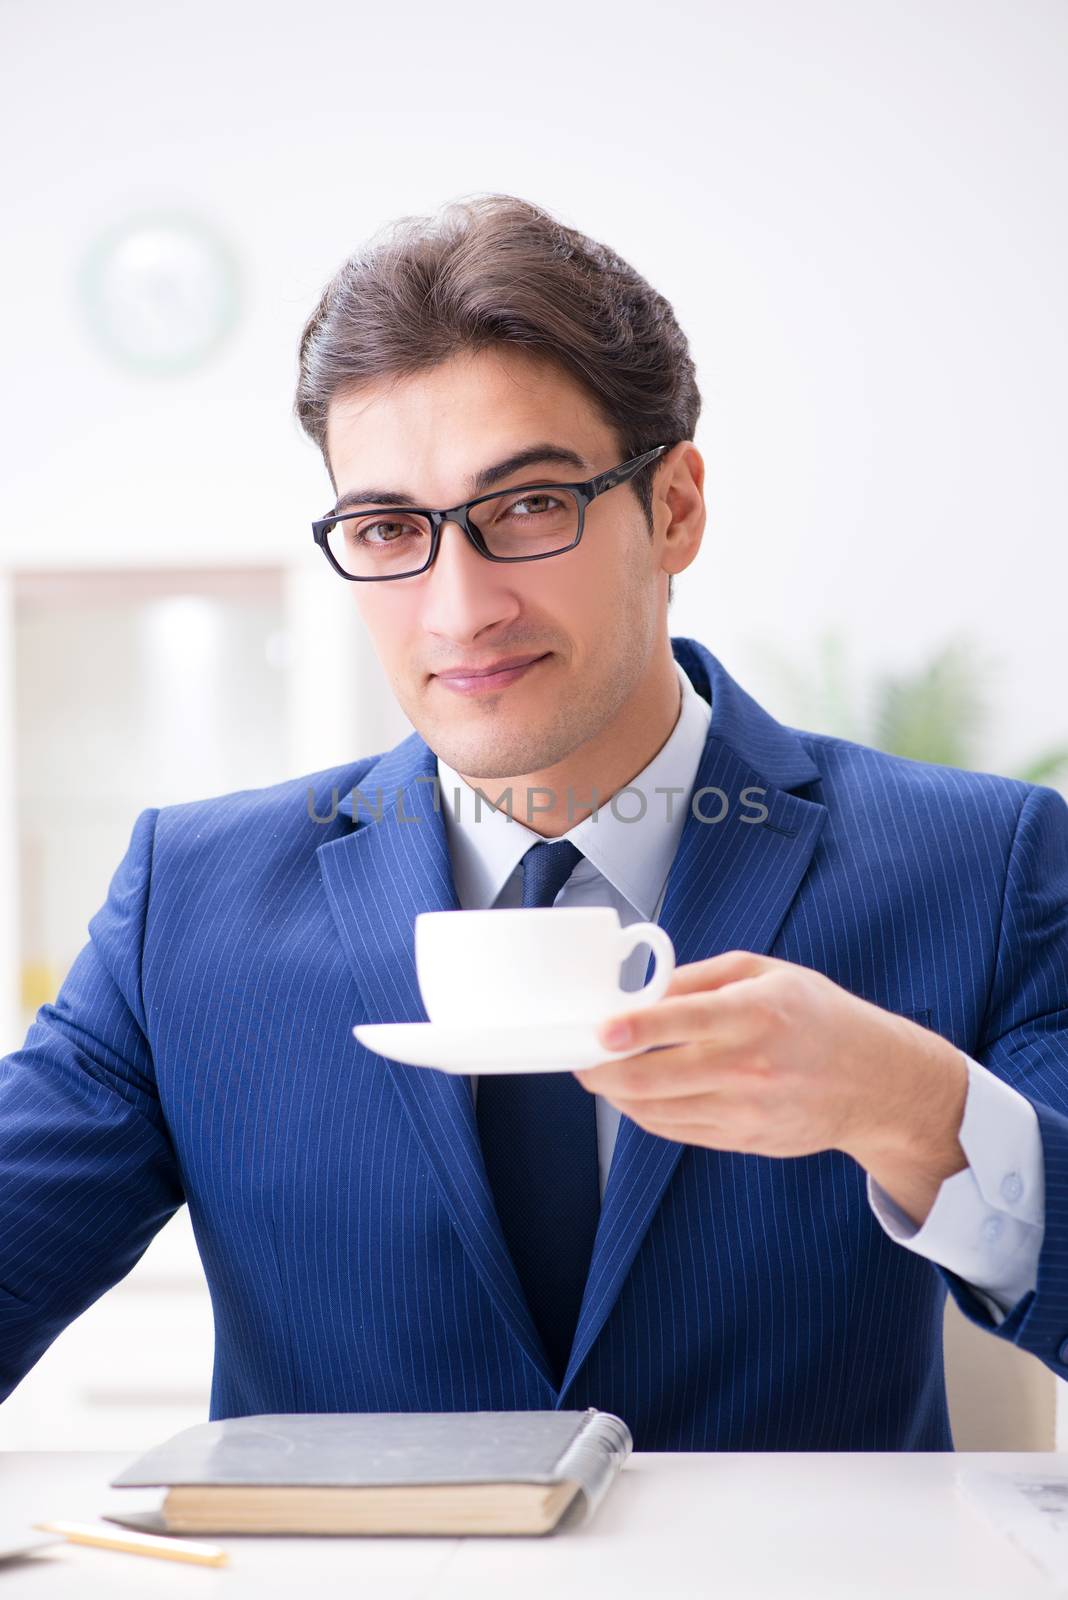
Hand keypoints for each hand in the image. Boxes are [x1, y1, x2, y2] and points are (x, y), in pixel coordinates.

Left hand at [575, 950, 968, 1224]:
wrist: (875, 1083)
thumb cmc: (819, 1016)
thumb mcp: (767, 973)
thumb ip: (701, 979)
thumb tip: (643, 990)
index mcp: (755, 1013)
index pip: (684, 1021)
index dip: (635, 1028)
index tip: (600, 1031)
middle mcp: (749, 1065)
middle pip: (655, 1077)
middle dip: (603, 1071)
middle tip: (579, 1058)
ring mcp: (746, 1109)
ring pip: (657, 1110)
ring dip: (617, 1094)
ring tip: (598, 1075)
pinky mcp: (744, 1139)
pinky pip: (676, 1131)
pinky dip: (645, 1114)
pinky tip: (634, 1095)